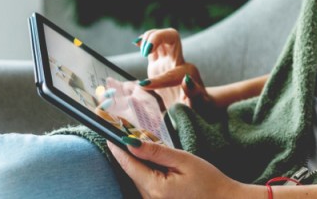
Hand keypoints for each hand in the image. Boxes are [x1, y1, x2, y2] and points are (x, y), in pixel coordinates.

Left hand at [108, 139, 243, 198]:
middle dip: (127, 151)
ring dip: (137, 161)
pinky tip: (155, 160)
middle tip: (124, 129)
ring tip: (141, 141)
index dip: (116, 146)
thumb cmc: (209, 182)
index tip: (107, 131)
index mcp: (155, 188)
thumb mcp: (184, 160)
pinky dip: (146, 171)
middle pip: (131, 171)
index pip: (128, 164)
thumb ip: (156, 151)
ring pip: (138, 178)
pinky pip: (146, 185)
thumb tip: (131, 142)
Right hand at [135, 29, 220, 117]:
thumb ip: (193, 94)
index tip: (145, 86)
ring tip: (142, 50)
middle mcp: (178, 63)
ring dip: (150, 37)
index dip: (158, 80)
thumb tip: (187, 80)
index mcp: (187, 74)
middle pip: (171, 37)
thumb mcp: (199, 105)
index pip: (171, 72)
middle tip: (145, 52)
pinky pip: (153, 46)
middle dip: (157, 38)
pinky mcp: (159, 63)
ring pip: (162, 37)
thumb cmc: (199, 106)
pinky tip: (136, 42)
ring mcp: (168, 61)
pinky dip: (144, 41)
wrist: (199, 104)